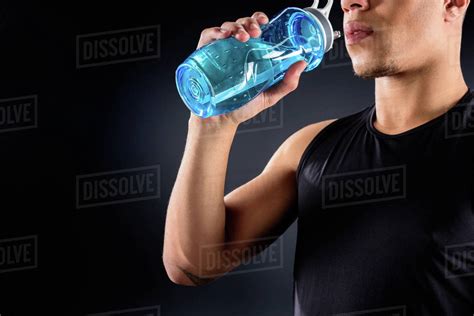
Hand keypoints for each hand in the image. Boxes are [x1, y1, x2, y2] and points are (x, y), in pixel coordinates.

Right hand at [190, 12, 306, 130]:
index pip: (255, 28)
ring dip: (235, 26)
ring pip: (226, 27)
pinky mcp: (204, 56)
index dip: (258, 19)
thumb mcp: (269, 96)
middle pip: (241, 24)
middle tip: (255, 32)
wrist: (220, 121)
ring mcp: (220, 52)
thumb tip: (301, 64)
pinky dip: (215, 32)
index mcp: (251, 54)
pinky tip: (223, 36)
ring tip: (242, 37)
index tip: (265, 21)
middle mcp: (235, 50)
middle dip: (248, 22)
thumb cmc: (242, 108)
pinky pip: (207, 36)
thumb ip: (287, 83)